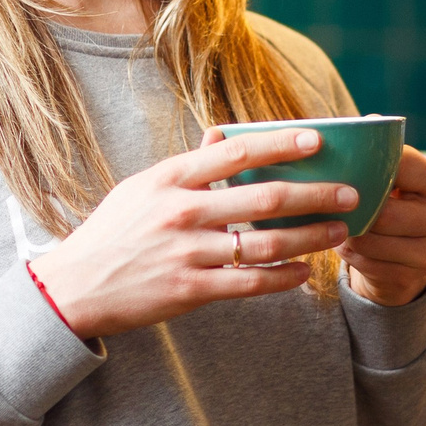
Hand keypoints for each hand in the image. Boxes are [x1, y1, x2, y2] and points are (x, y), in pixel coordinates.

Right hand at [26, 127, 357, 340]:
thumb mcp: (142, 188)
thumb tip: (222, 135)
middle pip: (265, 198)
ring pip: (266, 243)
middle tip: (350, 193)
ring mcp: (187, 252)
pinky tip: (306, 272)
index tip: (317, 139)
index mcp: (171, 178)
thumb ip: (188, 166)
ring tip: (340, 232)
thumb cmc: (112, 232)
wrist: (74, 287)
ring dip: (310, 238)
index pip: (236, 152)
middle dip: (316, 195)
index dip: (280, 143)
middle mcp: (181, 211)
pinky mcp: (190, 290)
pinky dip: (284, 278)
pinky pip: (249, 283)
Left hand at [341, 147, 425, 307]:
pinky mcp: (413, 277)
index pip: (401, 165)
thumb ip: (383, 152)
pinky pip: (365, 262)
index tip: (345, 166)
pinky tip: (348, 242)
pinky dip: (349, 252)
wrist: (406, 259)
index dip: (367, 165)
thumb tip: (367, 121)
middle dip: (351, 207)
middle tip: (329, 200)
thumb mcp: (396, 179)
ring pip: (369, 239)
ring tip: (337, 221)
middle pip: (382, 210)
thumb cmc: (394, 204)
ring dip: (345, 231)